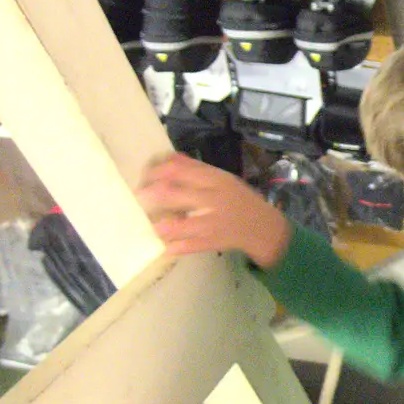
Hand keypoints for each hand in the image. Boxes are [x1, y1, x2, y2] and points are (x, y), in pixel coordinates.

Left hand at [137, 154, 291, 267]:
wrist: (262, 227)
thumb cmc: (237, 199)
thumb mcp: (221, 178)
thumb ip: (195, 168)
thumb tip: (169, 157)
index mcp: (215, 180)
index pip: (182, 171)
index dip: (159, 171)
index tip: (147, 174)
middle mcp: (213, 200)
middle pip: (178, 195)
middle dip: (153, 195)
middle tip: (140, 195)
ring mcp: (212, 223)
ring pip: (182, 225)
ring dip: (163, 225)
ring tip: (153, 224)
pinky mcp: (211, 242)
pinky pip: (189, 246)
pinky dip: (174, 247)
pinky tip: (164, 245)